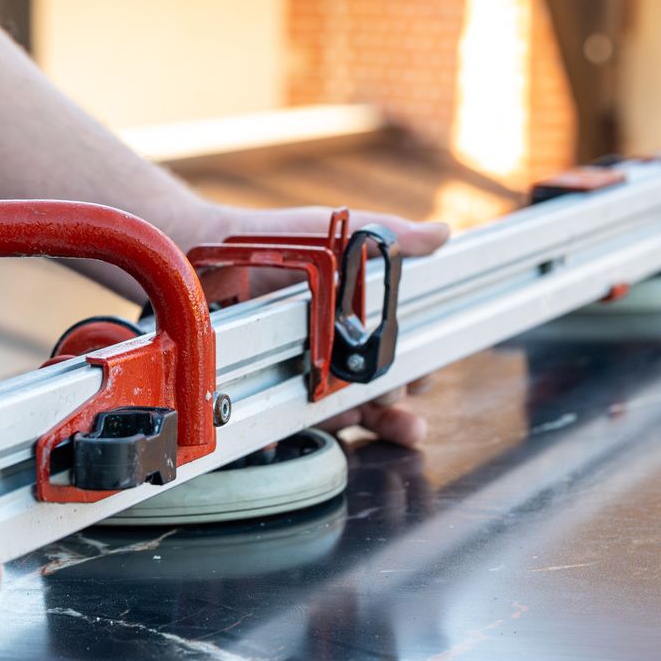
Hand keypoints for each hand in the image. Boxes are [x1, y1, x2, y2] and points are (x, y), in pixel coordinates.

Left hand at [182, 202, 449, 448]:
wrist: (219, 254)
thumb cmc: (281, 240)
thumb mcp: (340, 232)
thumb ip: (391, 237)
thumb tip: (441, 235)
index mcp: (360, 321)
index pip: (402, 354)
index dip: (418, 366)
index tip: (424, 372)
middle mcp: (340, 353)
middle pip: (384, 389)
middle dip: (399, 394)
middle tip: (398, 389)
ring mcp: (311, 376)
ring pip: (353, 412)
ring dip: (378, 421)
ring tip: (386, 416)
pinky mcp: (277, 391)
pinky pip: (294, 420)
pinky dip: (303, 427)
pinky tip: (318, 423)